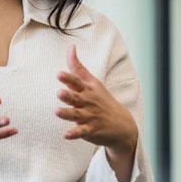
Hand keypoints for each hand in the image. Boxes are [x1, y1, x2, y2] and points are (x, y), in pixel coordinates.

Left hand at [56, 45, 137, 180]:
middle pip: (76, 98)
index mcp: (87, 90)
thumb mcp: (92, 82)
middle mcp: (88, 102)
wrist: (123, 124)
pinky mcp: (91, 129)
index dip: (68, 78)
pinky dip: (74, 133)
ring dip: (67, 114)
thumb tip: (70, 46)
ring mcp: (90, 116)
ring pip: (76, 115)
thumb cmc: (101, 99)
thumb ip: (78, 66)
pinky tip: (65, 135)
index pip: (76, 82)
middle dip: (68, 95)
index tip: (59, 74)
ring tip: (57, 111)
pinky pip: (82, 132)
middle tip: (59, 92)